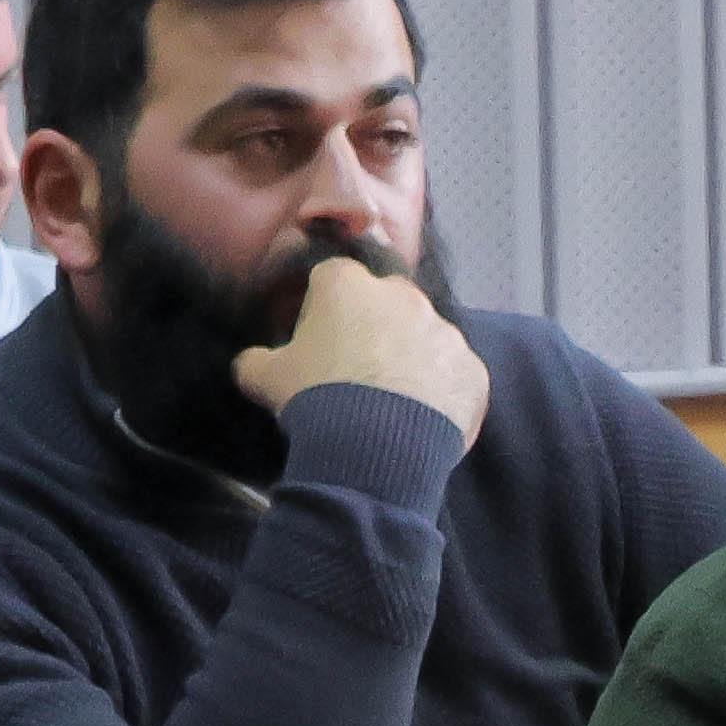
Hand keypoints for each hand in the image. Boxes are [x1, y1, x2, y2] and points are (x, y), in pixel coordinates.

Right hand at [229, 256, 495, 446]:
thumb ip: (257, 360)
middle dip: (375, 326)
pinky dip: (442, 391)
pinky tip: (421, 418)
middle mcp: (403, 296)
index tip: (321, 336)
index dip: (325, 306)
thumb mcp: (264, 378)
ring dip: (412, 358)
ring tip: (391, 400)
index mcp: (348, 285)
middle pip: (387, 302)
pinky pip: (455, 374)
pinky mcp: (473, 369)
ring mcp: (445, 331)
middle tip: (358, 369)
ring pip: (427, 337)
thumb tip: (253, 361)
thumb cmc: (314, 399)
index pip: (334, 277)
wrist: (374, 448)